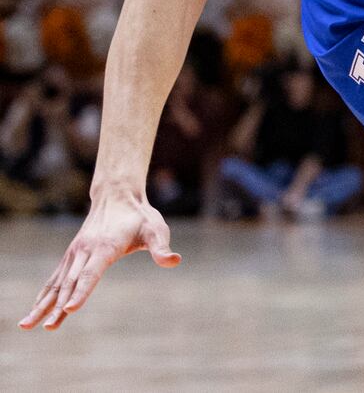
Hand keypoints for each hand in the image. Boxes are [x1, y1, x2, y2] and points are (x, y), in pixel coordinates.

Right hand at [19, 192, 180, 330]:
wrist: (117, 197)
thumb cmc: (140, 217)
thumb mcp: (156, 229)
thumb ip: (161, 248)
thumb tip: (175, 261)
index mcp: (105, 247)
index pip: (91, 274)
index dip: (81, 293)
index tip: (70, 310)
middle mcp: (85, 251)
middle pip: (69, 283)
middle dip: (57, 307)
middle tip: (48, 327)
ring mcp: (75, 254)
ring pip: (57, 283)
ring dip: (42, 305)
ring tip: (27, 326)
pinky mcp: (71, 256)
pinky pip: (55, 279)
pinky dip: (43, 295)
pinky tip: (35, 311)